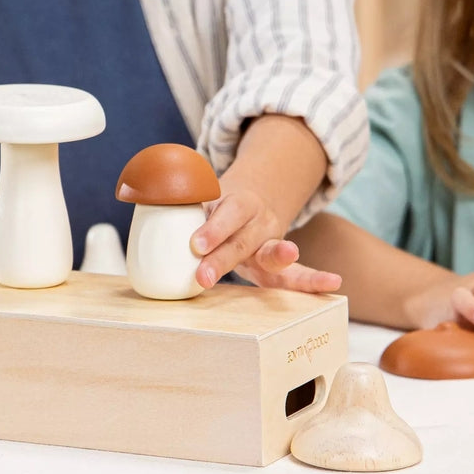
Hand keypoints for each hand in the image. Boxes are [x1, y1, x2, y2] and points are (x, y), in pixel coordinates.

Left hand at [190, 190, 341, 293]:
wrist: (252, 200)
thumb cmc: (216, 205)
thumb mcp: (199, 195)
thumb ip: (177, 197)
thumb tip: (140, 190)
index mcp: (236, 202)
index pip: (223, 214)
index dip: (212, 228)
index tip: (195, 243)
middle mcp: (258, 221)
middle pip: (241, 239)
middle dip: (224, 256)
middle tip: (204, 274)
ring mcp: (271, 243)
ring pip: (275, 252)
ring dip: (281, 258)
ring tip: (290, 254)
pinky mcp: (278, 266)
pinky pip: (298, 275)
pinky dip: (314, 280)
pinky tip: (333, 284)